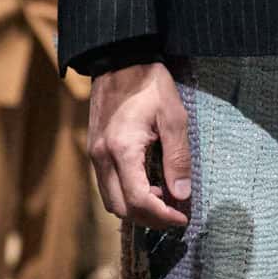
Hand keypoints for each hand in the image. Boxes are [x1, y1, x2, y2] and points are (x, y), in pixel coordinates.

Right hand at [88, 62, 190, 229]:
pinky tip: (148, 185)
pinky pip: (107, 185)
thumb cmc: (149, 84)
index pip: (138, 200)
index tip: (183, 217)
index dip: (162, 216)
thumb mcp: (174, 118)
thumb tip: (182, 194)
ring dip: (137, 208)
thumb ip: (178, 158)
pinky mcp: (94, 150)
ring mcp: (95, 154)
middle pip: (120, 208)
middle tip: (175, 213)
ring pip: (110, 200)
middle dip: (149, 218)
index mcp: (122, 149)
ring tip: (164, 198)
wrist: (119, 59)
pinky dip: (127, 195)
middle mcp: (102, 157)